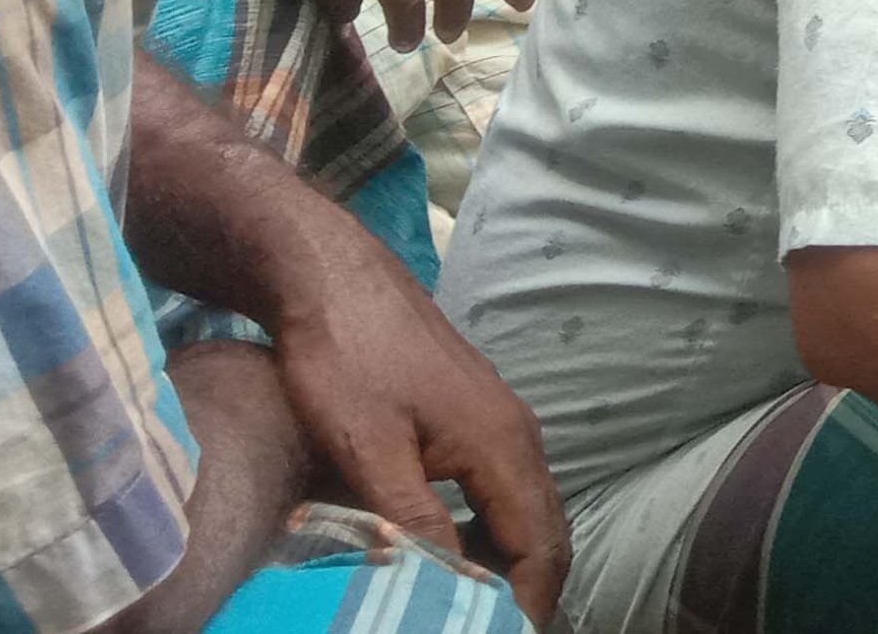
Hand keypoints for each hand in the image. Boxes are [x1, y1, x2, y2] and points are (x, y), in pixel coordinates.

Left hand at [268, 225, 566, 620]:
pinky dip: (494, 531)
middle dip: (530, 587)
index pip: (540, 545)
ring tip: (474, 604)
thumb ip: (412, 519)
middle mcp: (517, 432)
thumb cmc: (344, 359)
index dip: (527, 603)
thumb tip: (450, 583)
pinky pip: (504, 488)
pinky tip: (455, 551)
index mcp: (501, 444)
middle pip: (547, 529)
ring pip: (527, 508)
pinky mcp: (473, 413)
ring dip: (512, 561)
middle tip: (492, 626)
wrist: (331, 278)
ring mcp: (500, 418)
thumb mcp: (366, 448)